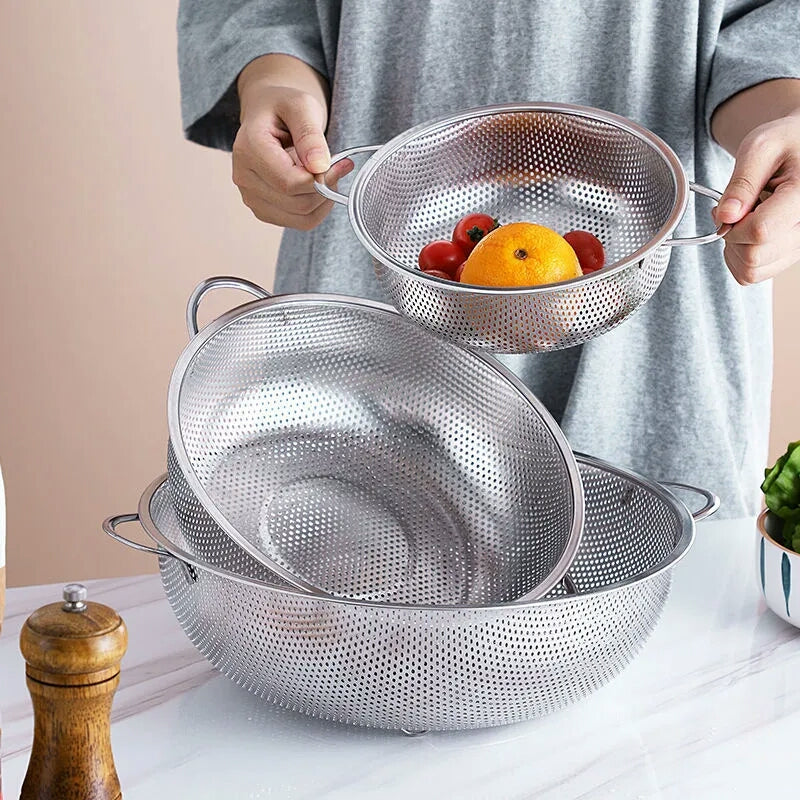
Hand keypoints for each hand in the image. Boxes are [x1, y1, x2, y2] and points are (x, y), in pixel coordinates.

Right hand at [232, 83, 352, 229]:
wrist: (267, 115)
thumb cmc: (283, 108)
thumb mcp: (301, 106)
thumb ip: (310, 134)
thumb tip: (319, 166)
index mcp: (248, 149)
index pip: (290, 183)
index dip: (322, 178)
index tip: (342, 162)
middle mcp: (244, 178)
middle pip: (298, 203)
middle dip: (325, 188)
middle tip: (337, 167)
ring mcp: (251, 198)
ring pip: (301, 219)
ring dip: (323, 200)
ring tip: (325, 175)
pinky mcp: (264, 210)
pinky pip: (300, 222)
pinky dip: (317, 208)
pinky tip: (317, 187)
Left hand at [713, 111, 799, 284]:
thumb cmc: (786, 142)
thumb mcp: (760, 147)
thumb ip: (741, 183)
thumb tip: (725, 217)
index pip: (760, 231)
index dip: (733, 225)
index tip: (728, 208)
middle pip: (754, 256)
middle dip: (732, 236)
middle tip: (734, 210)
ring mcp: (799, 244)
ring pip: (752, 270)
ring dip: (734, 248)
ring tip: (744, 218)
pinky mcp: (790, 253)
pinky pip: (753, 274)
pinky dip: (739, 257)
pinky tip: (747, 232)